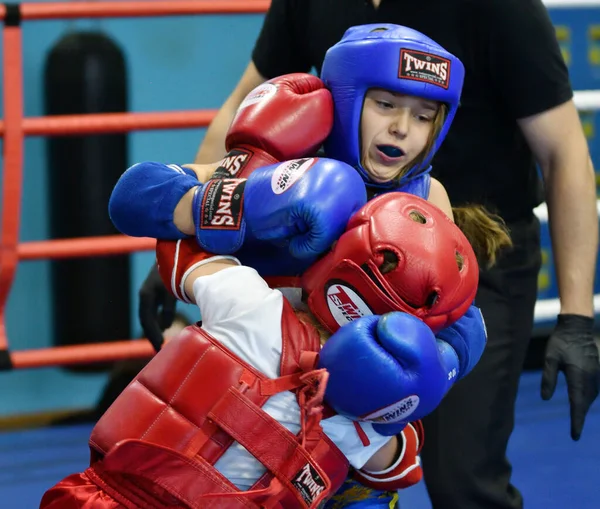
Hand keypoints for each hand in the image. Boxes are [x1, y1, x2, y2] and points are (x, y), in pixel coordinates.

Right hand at [138, 263, 176, 351]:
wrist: (175, 250)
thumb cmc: (175, 268)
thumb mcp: (172, 288)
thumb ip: (168, 306)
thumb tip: (165, 325)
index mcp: (146, 295)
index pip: (146, 320)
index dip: (153, 334)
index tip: (160, 347)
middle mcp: (145, 294)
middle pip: (146, 319)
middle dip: (152, 334)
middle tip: (159, 350)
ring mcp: (150, 292)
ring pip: (150, 315)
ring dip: (155, 328)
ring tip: (161, 342)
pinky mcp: (157, 290)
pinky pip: (156, 309)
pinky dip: (160, 318)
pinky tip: (166, 326)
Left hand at [541, 314, 599, 439]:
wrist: (576, 327)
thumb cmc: (560, 341)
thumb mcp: (550, 358)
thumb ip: (548, 378)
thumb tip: (545, 398)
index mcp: (578, 375)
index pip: (577, 403)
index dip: (576, 421)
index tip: (575, 435)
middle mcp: (590, 377)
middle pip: (585, 402)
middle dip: (580, 417)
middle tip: (575, 432)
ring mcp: (595, 373)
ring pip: (591, 396)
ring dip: (584, 407)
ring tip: (577, 419)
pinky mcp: (595, 369)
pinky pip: (593, 389)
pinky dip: (588, 397)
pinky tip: (582, 400)